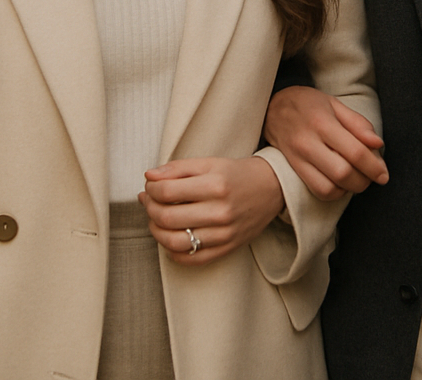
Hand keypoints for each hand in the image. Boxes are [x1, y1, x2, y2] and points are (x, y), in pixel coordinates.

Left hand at [139, 157, 284, 265]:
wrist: (272, 189)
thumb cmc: (237, 174)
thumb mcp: (210, 163)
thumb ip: (178, 168)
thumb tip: (149, 176)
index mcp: (215, 185)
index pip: (166, 192)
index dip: (151, 189)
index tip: (150, 186)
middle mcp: (220, 212)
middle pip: (167, 218)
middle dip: (149, 209)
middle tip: (149, 201)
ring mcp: (224, 234)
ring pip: (175, 242)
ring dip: (156, 232)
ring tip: (156, 220)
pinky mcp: (227, 248)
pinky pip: (191, 259)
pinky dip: (173, 252)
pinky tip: (171, 238)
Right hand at [262, 86, 387, 200]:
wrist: (271, 108)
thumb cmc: (307, 104)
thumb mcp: (334, 104)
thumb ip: (358, 124)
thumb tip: (378, 144)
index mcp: (322, 122)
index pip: (354, 152)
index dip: (374, 167)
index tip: (384, 174)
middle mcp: (308, 142)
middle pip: (343, 173)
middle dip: (364, 180)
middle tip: (372, 176)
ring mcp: (298, 158)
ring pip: (330, 187)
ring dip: (350, 189)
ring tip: (357, 179)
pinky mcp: (293, 168)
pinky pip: (317, 190)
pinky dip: (334, 192)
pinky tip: (340, 182)